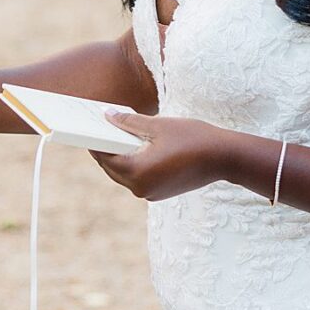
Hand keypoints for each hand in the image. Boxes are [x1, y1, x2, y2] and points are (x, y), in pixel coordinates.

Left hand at [90, 112, 232, 201]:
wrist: (223, 158)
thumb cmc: (192, 137)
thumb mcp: (158, 125)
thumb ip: (129, 122)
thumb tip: (107, 116)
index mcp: (137, 172)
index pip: (105, 157)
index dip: (94, 142)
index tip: (86, 128)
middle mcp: (140, 188)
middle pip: (112, 168)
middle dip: (104, 150)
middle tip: (98, 130)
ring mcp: (150, 194)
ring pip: (124, 175)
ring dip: (118, 157)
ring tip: (114, 136)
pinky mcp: (159, 194)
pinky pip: (137, 178)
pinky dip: (132, 164)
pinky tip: (133, 147)